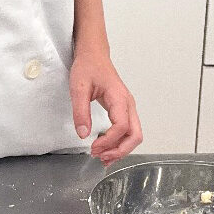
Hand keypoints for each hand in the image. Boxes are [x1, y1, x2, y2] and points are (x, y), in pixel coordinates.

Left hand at [69, 50, 141, 166]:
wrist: (93, 55)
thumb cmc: (88, 67)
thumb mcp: (78, 87)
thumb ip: (80, 111)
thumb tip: (83, 134)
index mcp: (119, 98)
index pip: (122, 126)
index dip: (109, 141)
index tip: (93, 147)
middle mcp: (128, 104)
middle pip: (135, 135)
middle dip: (120, 150)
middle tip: (100, 157)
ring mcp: (128, 108)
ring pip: (134, 135)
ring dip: (121, 149)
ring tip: (103, 157)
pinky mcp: (123, 110)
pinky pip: (127, 131)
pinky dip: (120, 143)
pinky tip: (107, 149)